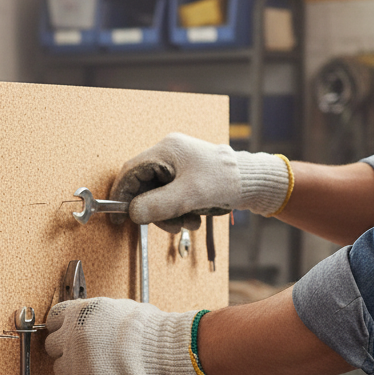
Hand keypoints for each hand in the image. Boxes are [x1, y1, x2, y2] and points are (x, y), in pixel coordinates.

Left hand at [44, 297, 204, 374]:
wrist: (163, 353)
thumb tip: (88, 322)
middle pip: (52, 347)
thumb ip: (94, 316)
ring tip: (100, 370)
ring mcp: (74, 363)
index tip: (69, 335)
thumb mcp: (117, 309)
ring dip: (76, 371)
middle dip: (66, 351)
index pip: (53, 320)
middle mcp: (71, 336)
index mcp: (79, 313)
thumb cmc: (149, 331)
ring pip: (61, 370)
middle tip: (86, 355)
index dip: (62, 328)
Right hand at [109, 132, 289, 232]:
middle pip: (144, 186)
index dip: (121, 196)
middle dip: (154, 210)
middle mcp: (169, 153)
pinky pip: (170, 196)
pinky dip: (178, 210)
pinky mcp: (186, 176)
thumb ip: (157, 205)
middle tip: (168, 225)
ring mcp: (178, 164)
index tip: (118, 217)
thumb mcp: (189, 196)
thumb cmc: (226, 181)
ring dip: (169, 214)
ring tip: (189, 222)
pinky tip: (193, 216)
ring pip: (157, 195)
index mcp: (167, 149)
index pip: (130, 172)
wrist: (254, 182)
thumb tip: (132, 213)